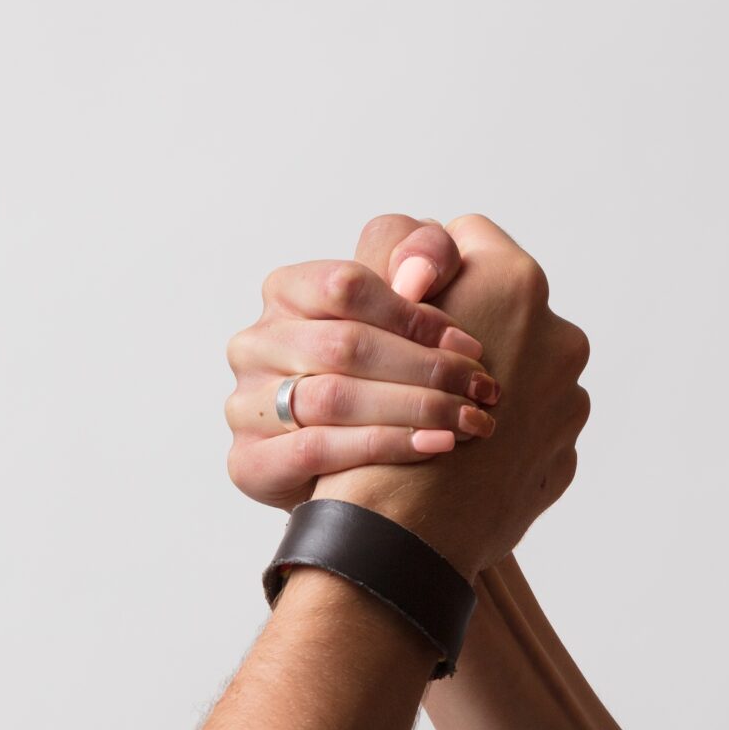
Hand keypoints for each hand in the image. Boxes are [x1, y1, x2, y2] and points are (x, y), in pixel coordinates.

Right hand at [226, 216, 500, 510]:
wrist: (356, 471)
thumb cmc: (386, 372)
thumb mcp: (407, 304)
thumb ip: (424, 258)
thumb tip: (417, 276)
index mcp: (287, 291)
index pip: (348, 285)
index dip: (415, 314)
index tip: (472, 344)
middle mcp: (256, 343)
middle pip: (344, 344)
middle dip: (425, 367)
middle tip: (482, 388)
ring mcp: (246, 403)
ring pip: (333, 397)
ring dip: (413, 407)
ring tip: (468, 420)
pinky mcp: (249, 461)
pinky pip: (317, 449)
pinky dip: (384, 445)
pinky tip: (435, 446)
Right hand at [316, 216, 588, 576]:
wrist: (405, 535)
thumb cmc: (378, 422)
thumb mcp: (375, 318)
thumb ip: (406, 270)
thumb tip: (424, 266)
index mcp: (514, 284)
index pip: (467, 238)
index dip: (427, 270)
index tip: (405, 308)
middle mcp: (558, 336)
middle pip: (503, 309)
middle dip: (467, 330)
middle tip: (418, 369)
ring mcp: (569, 400)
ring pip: (520, 371)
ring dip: (486, 386)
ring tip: (437, 421)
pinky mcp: (565, 456)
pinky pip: (529, 428)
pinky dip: (500, 437)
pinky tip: (456, 459)